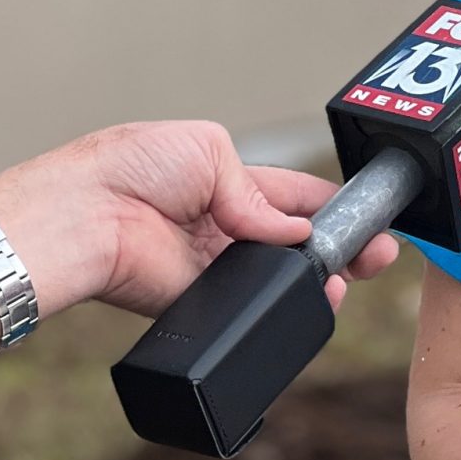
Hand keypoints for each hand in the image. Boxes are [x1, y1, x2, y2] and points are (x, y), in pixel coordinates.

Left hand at [0, 119, 398, 321]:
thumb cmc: (128, 165)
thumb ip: (256, 191)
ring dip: (315, 280)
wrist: (84, 214)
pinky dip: (277, 305)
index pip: (292, 195)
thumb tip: (290, 230)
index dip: (331, 206)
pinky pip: (248, 310)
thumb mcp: (206, 149)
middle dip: (338, 248)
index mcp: (224, 180)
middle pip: (294, 243)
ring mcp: (211, 267)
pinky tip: (306, 297)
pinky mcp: (198, 303)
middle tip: (376, 255)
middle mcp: (221, 225)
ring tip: (343, 279)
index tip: (369, 216)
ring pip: (277, 280)